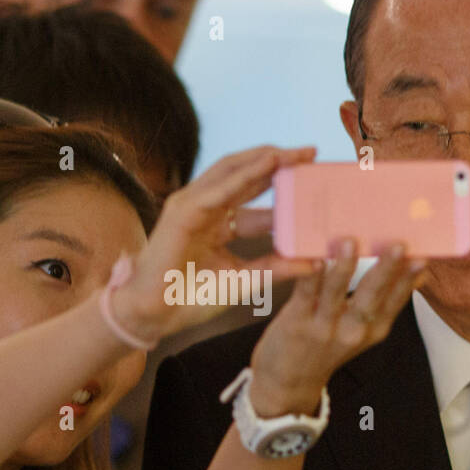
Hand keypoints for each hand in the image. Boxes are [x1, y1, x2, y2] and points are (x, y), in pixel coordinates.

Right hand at [111, 145, 320, 341]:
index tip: (313, 178)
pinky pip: (215, 190)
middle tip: (310, 153)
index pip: (254, 196)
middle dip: (277, 162)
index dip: (283, 186)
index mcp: (219, 223)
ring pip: (230, 173)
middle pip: (245, 176)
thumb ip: (276, 268)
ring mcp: (192, 207)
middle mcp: (207, 209)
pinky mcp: (181, 212)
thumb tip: (315, 263)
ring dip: (261, 161)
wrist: (154, 316)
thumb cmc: (191, 299)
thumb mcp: (245, 280)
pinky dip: (241, 176)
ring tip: (291, 153)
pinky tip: (265, 164)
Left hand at [246, 239, 423, 415]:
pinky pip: (305, 295)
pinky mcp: (296, 322)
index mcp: (373, 329)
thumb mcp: (365, 330)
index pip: (396, 300)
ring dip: (344, 268)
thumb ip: (386, 302)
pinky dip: (310, 277)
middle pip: (373, 296)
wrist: (290, 383)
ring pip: (337, 293)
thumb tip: (418, 272)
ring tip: (350, 243)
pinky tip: (314, 260)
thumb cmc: (327, 347)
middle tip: (399, 246)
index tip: (423, 256)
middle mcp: (353, 329)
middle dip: (387, 270)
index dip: (409, 280)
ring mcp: (324, 326)